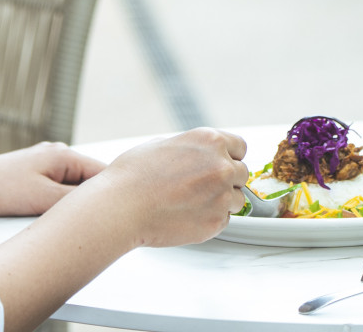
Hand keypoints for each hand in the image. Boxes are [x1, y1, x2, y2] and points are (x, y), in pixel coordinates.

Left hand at [0, 142, 106, 216]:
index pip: (103, 174)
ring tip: (78, 221)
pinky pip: (59, 187)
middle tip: (101, 223)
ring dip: (76, 202)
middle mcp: (58, 154)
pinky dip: (62, 200)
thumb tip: (102, 205)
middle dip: (94, 200)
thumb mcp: (44, 200)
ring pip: (73, 185)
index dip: (114, 194)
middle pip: (90, 179)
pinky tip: (58, 215)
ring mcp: (45, 163)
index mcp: (65, 155)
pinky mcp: (34, 174)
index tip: (124, 213)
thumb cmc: (1, 190)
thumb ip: (76, 202)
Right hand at [80, 128, 248, 247]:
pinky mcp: (216, 222)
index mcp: (210, 141)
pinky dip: (211, 220)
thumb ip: (192, 149)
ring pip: (236, 199)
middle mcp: (221, 165)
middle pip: (241, 174)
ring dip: (221, 202)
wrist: (121, 207)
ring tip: (191, 203)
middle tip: (202, 188)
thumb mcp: (164, 145)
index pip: (241, 147)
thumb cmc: (134, 176)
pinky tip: (187, 215)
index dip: (230, 157)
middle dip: (226, 181)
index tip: (222, 165)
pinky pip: (224, 220)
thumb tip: (201, 154)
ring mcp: (222, 195)